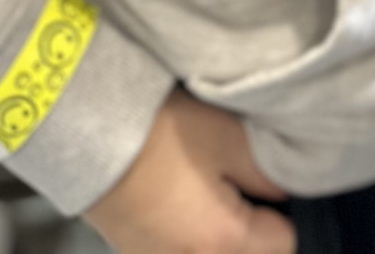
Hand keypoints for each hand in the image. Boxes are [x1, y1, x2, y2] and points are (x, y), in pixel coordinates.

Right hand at [84, 90, 294, 253]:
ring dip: (219, 237)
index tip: (261, 182)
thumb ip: (268, 171)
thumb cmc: (163, 133)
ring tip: (206, 196)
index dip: (280, 210)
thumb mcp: (228, 136)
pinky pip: (181, 252)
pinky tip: (179, 205)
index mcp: (224, 242)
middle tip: (237, 189)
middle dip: (252, 232)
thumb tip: (283, 192)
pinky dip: (188, 239)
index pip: (284, 244)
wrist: (90, 134)